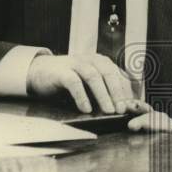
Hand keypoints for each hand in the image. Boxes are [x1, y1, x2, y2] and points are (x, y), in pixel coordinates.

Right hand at [26, 53, 146, 114]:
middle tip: (123, 109)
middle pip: (109, 73)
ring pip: (93, 76)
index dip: (127, 91)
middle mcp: (91, 60)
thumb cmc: (68, 80)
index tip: (133, 107)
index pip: (119, 75)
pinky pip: (74, 82)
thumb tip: (123, 107)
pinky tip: (86, 109)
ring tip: (109, 110)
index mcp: (101, 62)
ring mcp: (75, 64)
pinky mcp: (61, 71)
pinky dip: (81, 96)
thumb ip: (104, 91)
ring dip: (103, 94)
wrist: (39, 72)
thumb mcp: (89, 84)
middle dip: (118, 92)